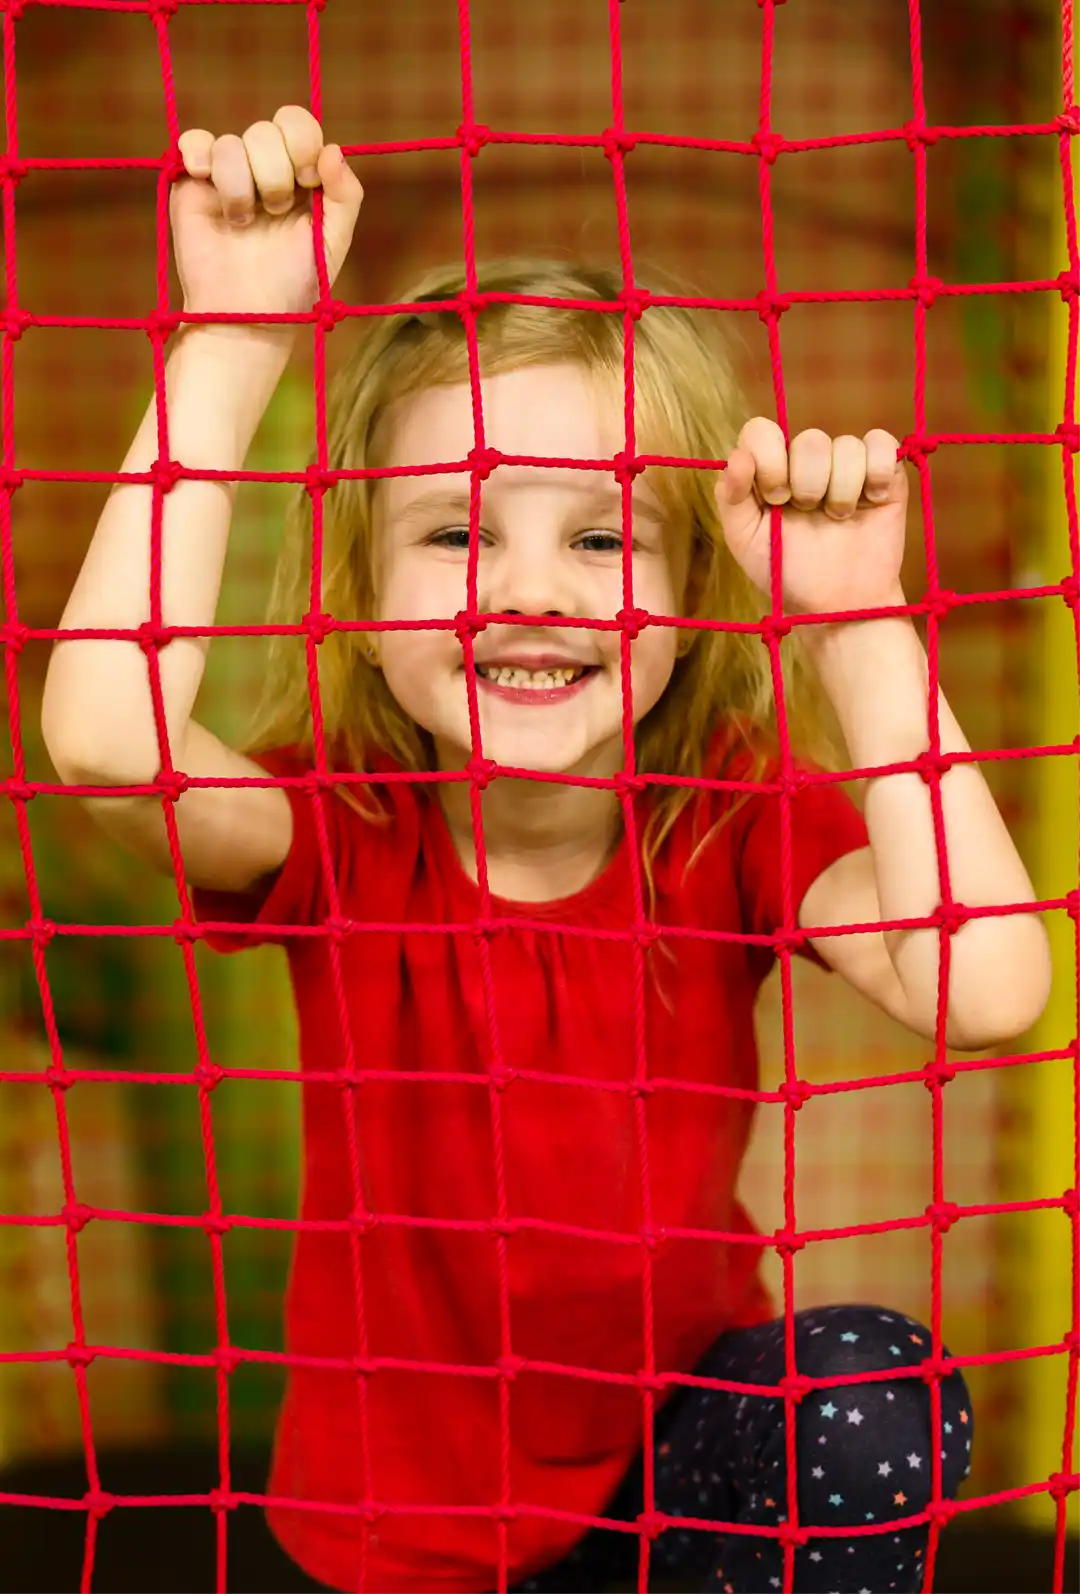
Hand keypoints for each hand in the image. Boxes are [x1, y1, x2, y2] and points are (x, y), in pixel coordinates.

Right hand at [171, 105, 363, 329]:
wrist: (246, 315)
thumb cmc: (293, 284)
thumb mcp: (332, 242)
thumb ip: (346, 196)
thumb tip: (333, 149)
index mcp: (300, 174)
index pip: (299, 125)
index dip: (302, 144)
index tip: (307, 181)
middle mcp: (264, 168)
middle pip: (267, 130)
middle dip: (275, 173)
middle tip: (275, 212)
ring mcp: (228, 173)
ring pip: (232, 143)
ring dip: (241, 186)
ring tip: (244, 223)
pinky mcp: (193, 183)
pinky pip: (194, 142)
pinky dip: (199, 154)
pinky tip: (204, 179)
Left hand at [715, 418, 908, 616]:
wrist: (838, 605)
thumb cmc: (788, 573)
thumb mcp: (745, 542)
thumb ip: (731, 498)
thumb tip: (738, 457)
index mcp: (770, 469)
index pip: (761, 430)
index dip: (769, 458)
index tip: (776, 498)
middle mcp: (806, 461)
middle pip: (809, 439)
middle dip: (808, 484)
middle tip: (809, 515)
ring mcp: (846, 463)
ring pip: (845, 445)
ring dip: (842, 491)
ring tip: (839, 519)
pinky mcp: (884, 472)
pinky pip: (882, 443)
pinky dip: (876, 474)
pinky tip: (871, 502)